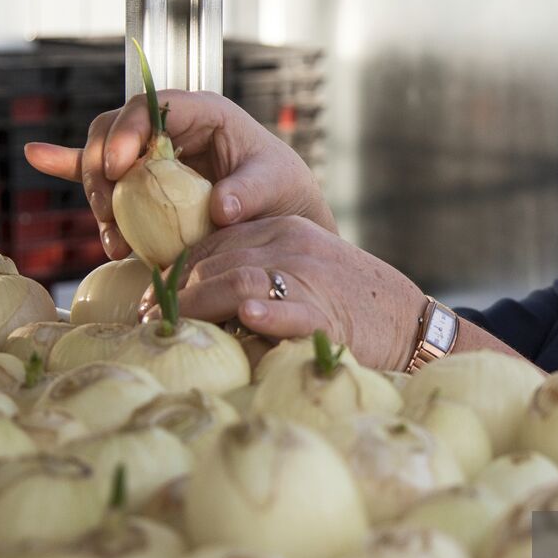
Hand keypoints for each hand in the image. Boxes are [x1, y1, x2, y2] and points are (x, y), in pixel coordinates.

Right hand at [23, 90, 334, 258]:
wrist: (280, 219)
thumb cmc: (284, 192)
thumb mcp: (277, 186)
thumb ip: (251, 192)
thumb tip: (221, 208)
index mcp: (203, 113)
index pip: (152, 107)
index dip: (127, 130)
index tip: (119, 168)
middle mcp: (169, 129)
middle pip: (113, 131)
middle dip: (100, 168)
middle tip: (109, 213)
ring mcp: (149, 155)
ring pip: (102, 160)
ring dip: (97, 197)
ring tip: (114, 241)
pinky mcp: (140, 181)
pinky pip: (97, 171)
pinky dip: (68, 166)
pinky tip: (37, 155)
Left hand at [144, 216, 425, 371]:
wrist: (411, 324)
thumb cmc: (348, 306)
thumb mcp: (301, 272)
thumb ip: (256, 273)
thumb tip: (196, 298)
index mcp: (284, 229)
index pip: (213, 241)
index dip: (175, 270)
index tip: (152, 300)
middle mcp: (293, 245)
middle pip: (217, 260)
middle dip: (175, 292)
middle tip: (147, 323)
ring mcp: (312, 277)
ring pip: (240, 279)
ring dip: (198, 304)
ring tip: (169, 329)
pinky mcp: (330, 313)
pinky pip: (293, 309)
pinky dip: (268, 312)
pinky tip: (248, 317)